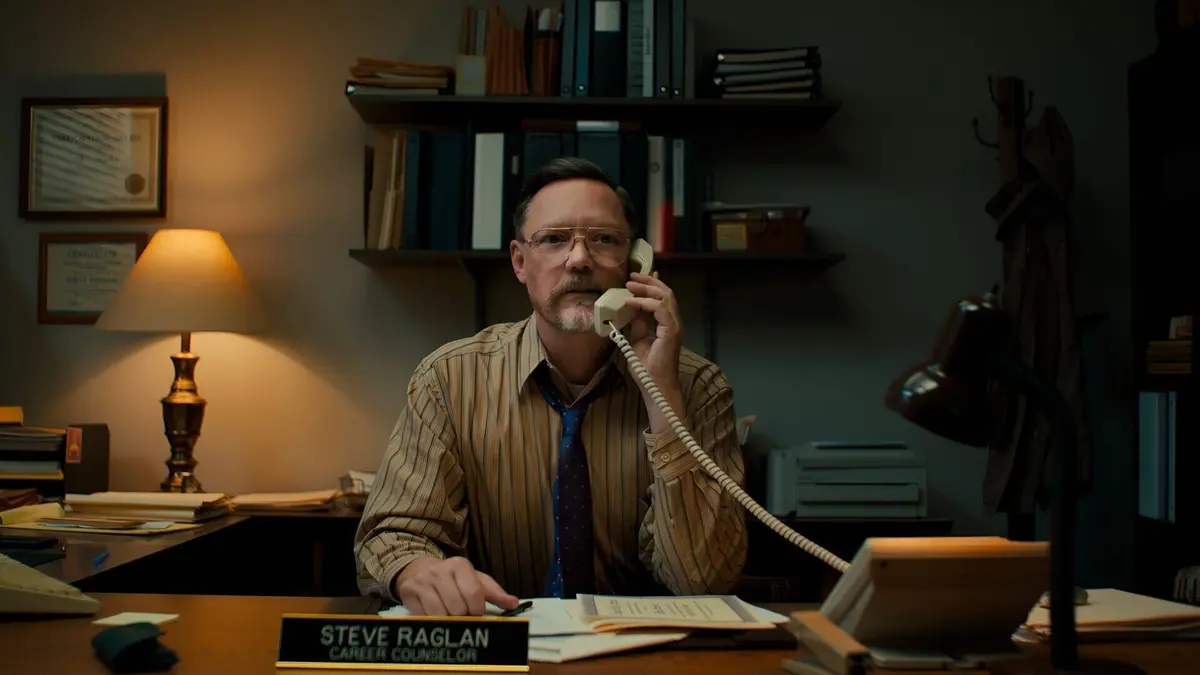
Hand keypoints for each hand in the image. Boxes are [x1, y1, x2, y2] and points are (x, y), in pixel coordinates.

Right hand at [394, 556, 518, 615]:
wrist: (419, 569)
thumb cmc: (452, 579)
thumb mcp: (474, 580)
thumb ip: (494, 592)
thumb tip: (514, 603)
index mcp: (460, 565)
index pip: (474, 594)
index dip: (478, 611)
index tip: (478, 616)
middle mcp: (440, 570)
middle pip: (458, 608)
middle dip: (463, 618)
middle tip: (463, 618)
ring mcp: (423, 581)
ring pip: (440, 615)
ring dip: (448, 622)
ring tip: (451, 618)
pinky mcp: (409, 592)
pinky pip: (424, 617)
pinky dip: (433, 622)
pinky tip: (436, 617)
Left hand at [624, 272, 687, 433]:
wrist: (655, 384)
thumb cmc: (648, 367)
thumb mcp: (638, 339)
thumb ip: (638, 323)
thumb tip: (630, 308)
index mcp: (668, 323)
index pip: (663, 298)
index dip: (652, 284)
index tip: (638, 276)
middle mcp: (674, 321)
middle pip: (665, 293)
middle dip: (648, 282)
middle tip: (632, 276)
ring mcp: (675, 326)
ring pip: (664, 297)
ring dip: (645, 289)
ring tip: (629, 285)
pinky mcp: (671, 331)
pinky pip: (659, 309)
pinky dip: (644, 303)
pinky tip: (631, 302)